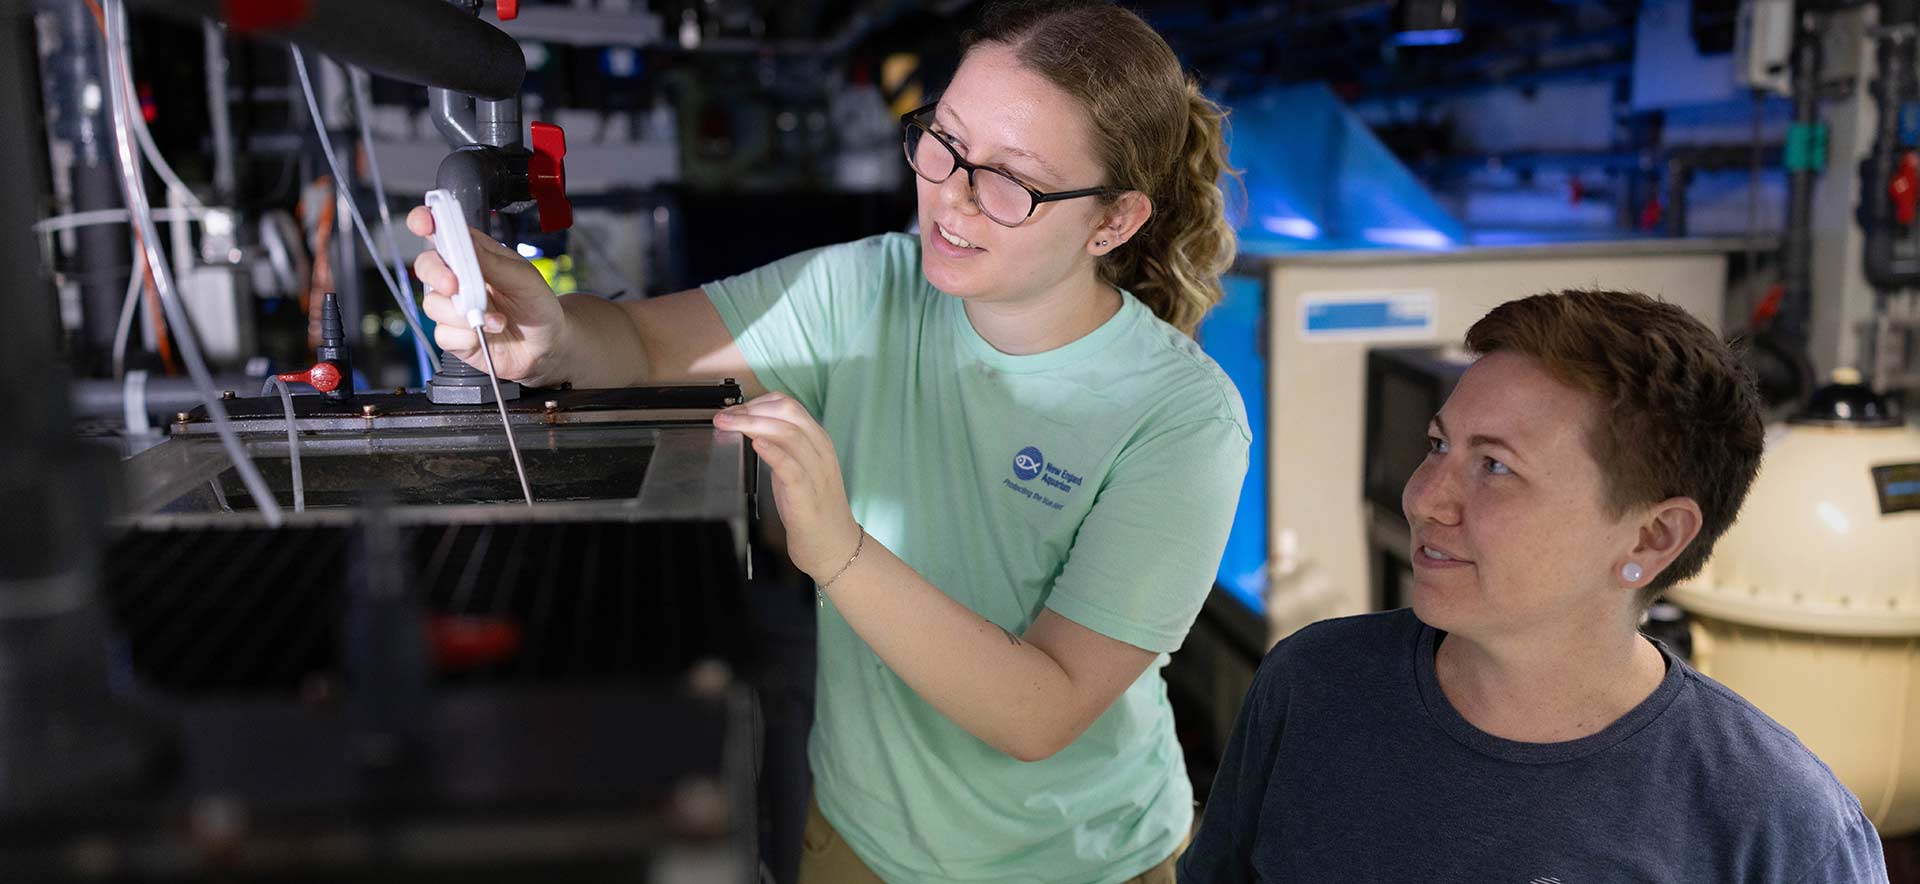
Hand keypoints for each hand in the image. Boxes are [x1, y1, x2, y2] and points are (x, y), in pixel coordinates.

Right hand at [407, 205, 568, 383]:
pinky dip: (467, 336)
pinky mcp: (452, 335)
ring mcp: (452, 306)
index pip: (440, 231)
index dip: (425, 222)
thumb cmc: (536, 303)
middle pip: (425, 266)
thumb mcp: (523, 278)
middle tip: (455, 285)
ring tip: (497, 320)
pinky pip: (443, 334)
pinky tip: (489, 333)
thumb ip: (493, 262)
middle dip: (437, 274)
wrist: (547, 343)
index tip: (425, 224)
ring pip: (433, 304)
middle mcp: (457, 277)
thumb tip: (466, 243)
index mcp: (473, 253)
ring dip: (464, 314)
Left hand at [711, 393, 861, 581]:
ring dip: (752, 426)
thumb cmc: (812, 506)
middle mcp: (820, 451)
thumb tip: (751, 428)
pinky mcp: (807, 496)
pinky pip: (792, 468)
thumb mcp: (798, 466)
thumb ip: (781, 446)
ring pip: (788, 435)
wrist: (834, 544)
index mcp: (817, 440)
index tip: (733, 411)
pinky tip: (756, 445)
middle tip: (724, 417)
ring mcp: (816, 473)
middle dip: (750, 410)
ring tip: (729, 426)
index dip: (756, 403)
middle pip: (787, 414)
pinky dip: (773, 453)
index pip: (788, 405)